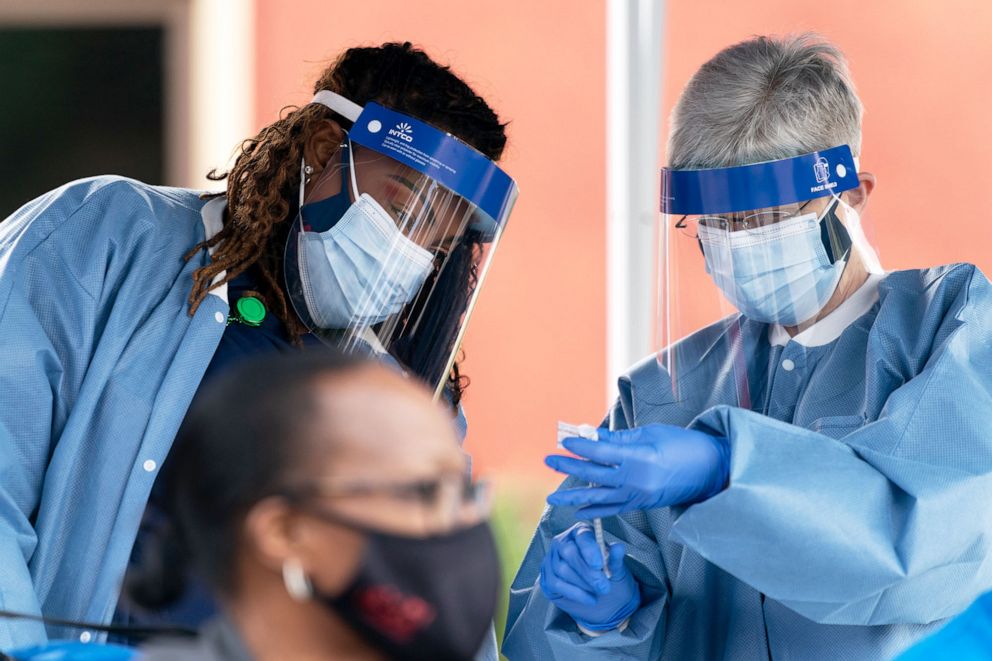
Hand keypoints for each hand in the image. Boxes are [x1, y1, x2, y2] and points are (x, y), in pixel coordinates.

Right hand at [539, 522, 639, 631]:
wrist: (604, 600)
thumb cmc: (609, 577)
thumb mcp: (616, 568)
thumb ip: (615, 558)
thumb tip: (618, 547)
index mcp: (581, 533)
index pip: (582, 536)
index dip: (589, 549)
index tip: (599, 565)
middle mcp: (563, 542)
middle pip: (569, 553)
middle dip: (587, 572)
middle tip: (604, 587)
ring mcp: (551, 559)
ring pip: (562, 569)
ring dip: (583, 584)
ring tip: (598, 591)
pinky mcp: (547, 578)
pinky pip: (556, 584)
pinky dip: (575, 593)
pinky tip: (590, 599)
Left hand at [545, 424, 729, 517]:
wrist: (712, 471)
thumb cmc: (684, 445)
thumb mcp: (651, 434)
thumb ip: (619, 438)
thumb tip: (592, 435)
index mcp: (639, 458)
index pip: (600, 452)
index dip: (580, 447)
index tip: (563, 441)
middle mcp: (635, 480)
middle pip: (594, 474)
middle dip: (569, 467)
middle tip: (548, 461)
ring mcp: (638, 495)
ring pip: (599, 497)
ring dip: (574, 495)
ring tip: (553, 496)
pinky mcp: (642, 504)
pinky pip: (613, 509)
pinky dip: (595, 509)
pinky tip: (579, 510)